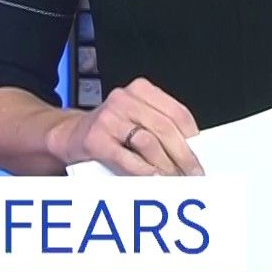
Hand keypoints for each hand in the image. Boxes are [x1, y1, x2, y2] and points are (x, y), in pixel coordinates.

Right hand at [43, 77, 202, 175]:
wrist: (70, 135)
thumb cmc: (110, 130)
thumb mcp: (136, 119)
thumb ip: (160, 128)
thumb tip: (192, 153)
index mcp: (141, 90)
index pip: (177, 112)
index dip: (193, 137)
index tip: (201, 157)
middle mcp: (125, 99)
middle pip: (165, 128)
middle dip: (184, 156)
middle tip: (193, 175)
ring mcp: (109, 117)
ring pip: (148, 143)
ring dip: (166, 166)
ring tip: (176, 181)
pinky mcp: (96, 139)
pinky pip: (126, 158)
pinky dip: (144, 171)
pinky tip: (154, 180)